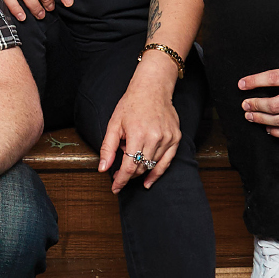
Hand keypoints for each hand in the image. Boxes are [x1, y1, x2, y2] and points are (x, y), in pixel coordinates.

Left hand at [98, 62, 182, 191]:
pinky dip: (157, 172)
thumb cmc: (131, 104)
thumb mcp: (114, 124)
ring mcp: (168, 138)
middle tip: (119, 172)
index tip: (115, 188)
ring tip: (131, 159)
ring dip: (140, 169)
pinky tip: (149, 180)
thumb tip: (102, 168)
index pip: (129, 166)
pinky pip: (167, 162)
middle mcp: (155, 138)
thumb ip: (108, 148)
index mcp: (138, 134)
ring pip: (152, 165)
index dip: (121, 180)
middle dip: (128, 174)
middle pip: (140, 168)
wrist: (152, 89)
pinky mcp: (176, 138)